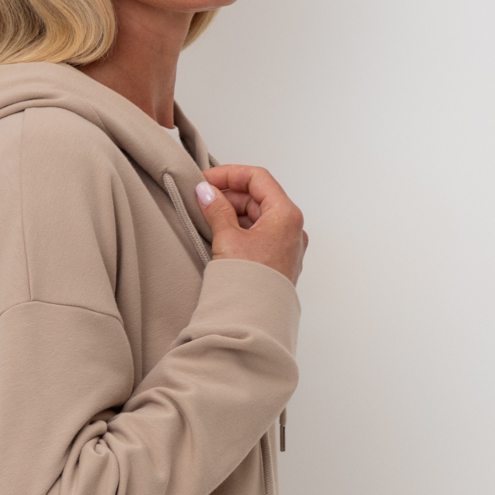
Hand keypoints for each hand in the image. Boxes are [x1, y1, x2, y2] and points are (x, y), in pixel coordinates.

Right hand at [195, 165, 307, 283]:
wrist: (256, 320)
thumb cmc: (250, 283)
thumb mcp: (228, 238)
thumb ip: (216, 209)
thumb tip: (206, 191)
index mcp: (286, 215)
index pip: (258, 178)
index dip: (230, 174)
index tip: (207, 179)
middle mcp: (292, 228)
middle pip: (259, 197)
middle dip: (229, 195)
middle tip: (202, 198)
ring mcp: (287, 245)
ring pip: (258, 216)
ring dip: (233, 212)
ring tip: (207, 217)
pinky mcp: (278, 260)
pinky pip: (259, 234)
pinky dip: (240, 228)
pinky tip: (220, 233)